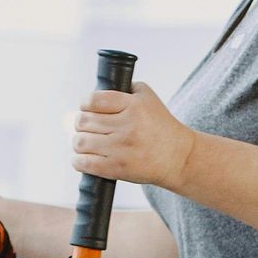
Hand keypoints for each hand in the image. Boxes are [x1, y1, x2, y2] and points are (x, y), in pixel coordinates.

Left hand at [74, 81, 196, 197]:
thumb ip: (125, 89)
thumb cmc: (161, 127)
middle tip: (89, 127)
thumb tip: (96, 92)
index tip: (88, 109)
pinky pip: (84, 163)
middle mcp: (126, 126)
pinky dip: (78, 161)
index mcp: (133, 106)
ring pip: (80, 142)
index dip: (85, 104)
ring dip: (79, 142)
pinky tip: (84, 158)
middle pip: (83, 121)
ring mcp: (121, 149)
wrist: (178, 157)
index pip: (92, 100)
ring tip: (88, 143)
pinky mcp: (117, 168)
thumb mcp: (148, 98)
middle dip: (82, 124)